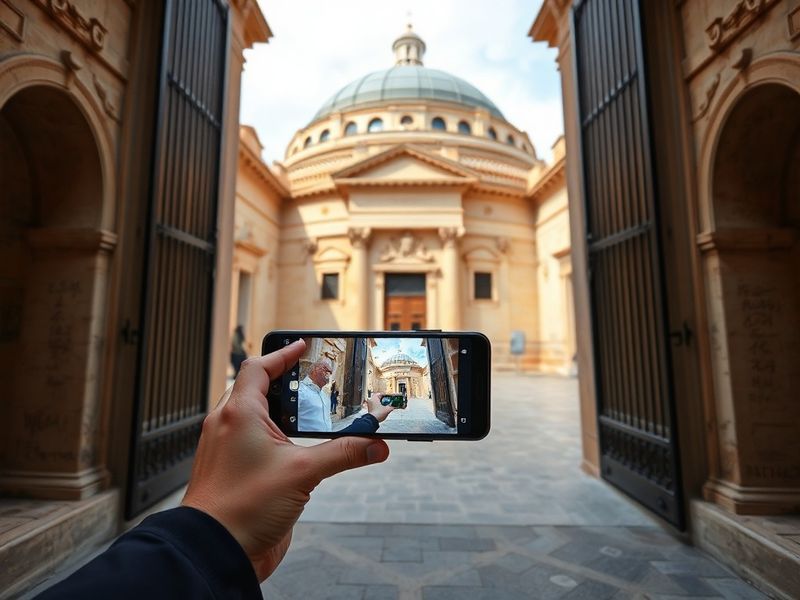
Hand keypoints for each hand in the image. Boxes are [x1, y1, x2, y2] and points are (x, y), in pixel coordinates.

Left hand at [182, 339, 389, 580]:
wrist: (216, 552)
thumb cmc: (241, 507)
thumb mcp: (302, 473)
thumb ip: (343, 454)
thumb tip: (376, 444)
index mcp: (238, 413)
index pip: (257, 368)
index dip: (281, 354)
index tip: (301, 346)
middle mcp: (230, 426)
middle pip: (257, 389)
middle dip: (285, 381)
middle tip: (312, 377)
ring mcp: (231, 450)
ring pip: (256, 417)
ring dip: (282, 411)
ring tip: (311, 412)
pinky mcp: (237, 473)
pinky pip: (256, 444)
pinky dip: (277, 438)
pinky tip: (298, 450)